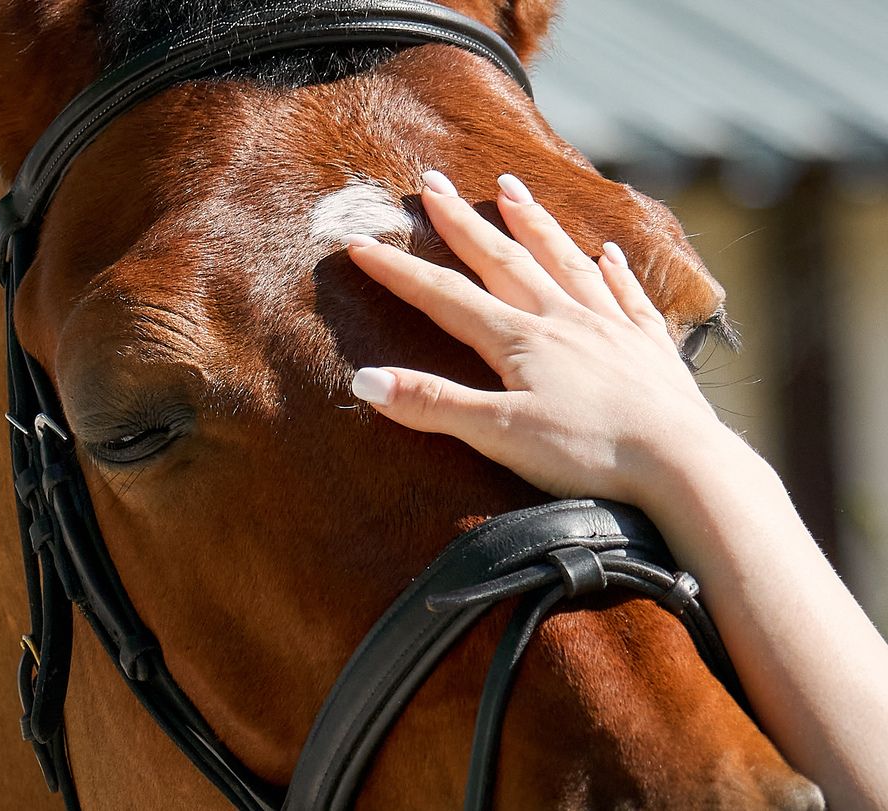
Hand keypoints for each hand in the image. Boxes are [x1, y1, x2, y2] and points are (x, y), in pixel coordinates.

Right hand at [345, 171, 720, 506]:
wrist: (682, 464)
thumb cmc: (589, 453)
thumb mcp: (501, 435)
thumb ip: (434, 405)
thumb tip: (366, 380)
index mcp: (520, 340)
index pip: (446, 297)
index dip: (400, 271)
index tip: (362, 242)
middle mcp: (562, 319)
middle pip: (503, 260)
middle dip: (463, 222)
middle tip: (435, 181)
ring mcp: (610, 327)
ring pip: (564, 262)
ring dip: (535, 224)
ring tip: (512, 189)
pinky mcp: (648, 347)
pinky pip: (627, 295)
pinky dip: (614, 270)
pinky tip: (610, 252)